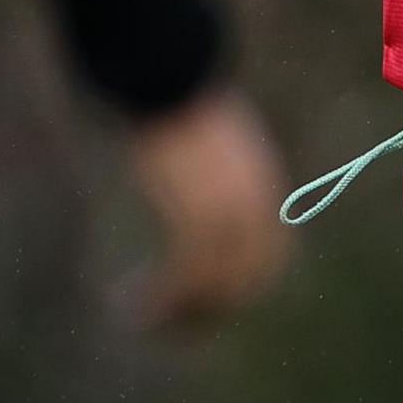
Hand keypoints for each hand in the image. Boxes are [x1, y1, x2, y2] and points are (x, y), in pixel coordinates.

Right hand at [117, 88, 290, 331]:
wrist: (168, 73)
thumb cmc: (178, 98)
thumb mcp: (208, 139)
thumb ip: (214, 174)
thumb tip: (199, 188)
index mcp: (262, 185)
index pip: (270, 255)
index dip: (242, 286)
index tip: (208, 302)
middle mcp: (254, 204)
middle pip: (244, 280)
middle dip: (211, 311)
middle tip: (173, 328)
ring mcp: (228, 212)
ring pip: (212, 287)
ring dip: (177, 314)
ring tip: (141, 322)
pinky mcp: (195, 216)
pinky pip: (184, 278)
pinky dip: (160, 301)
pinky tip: (133, 306)